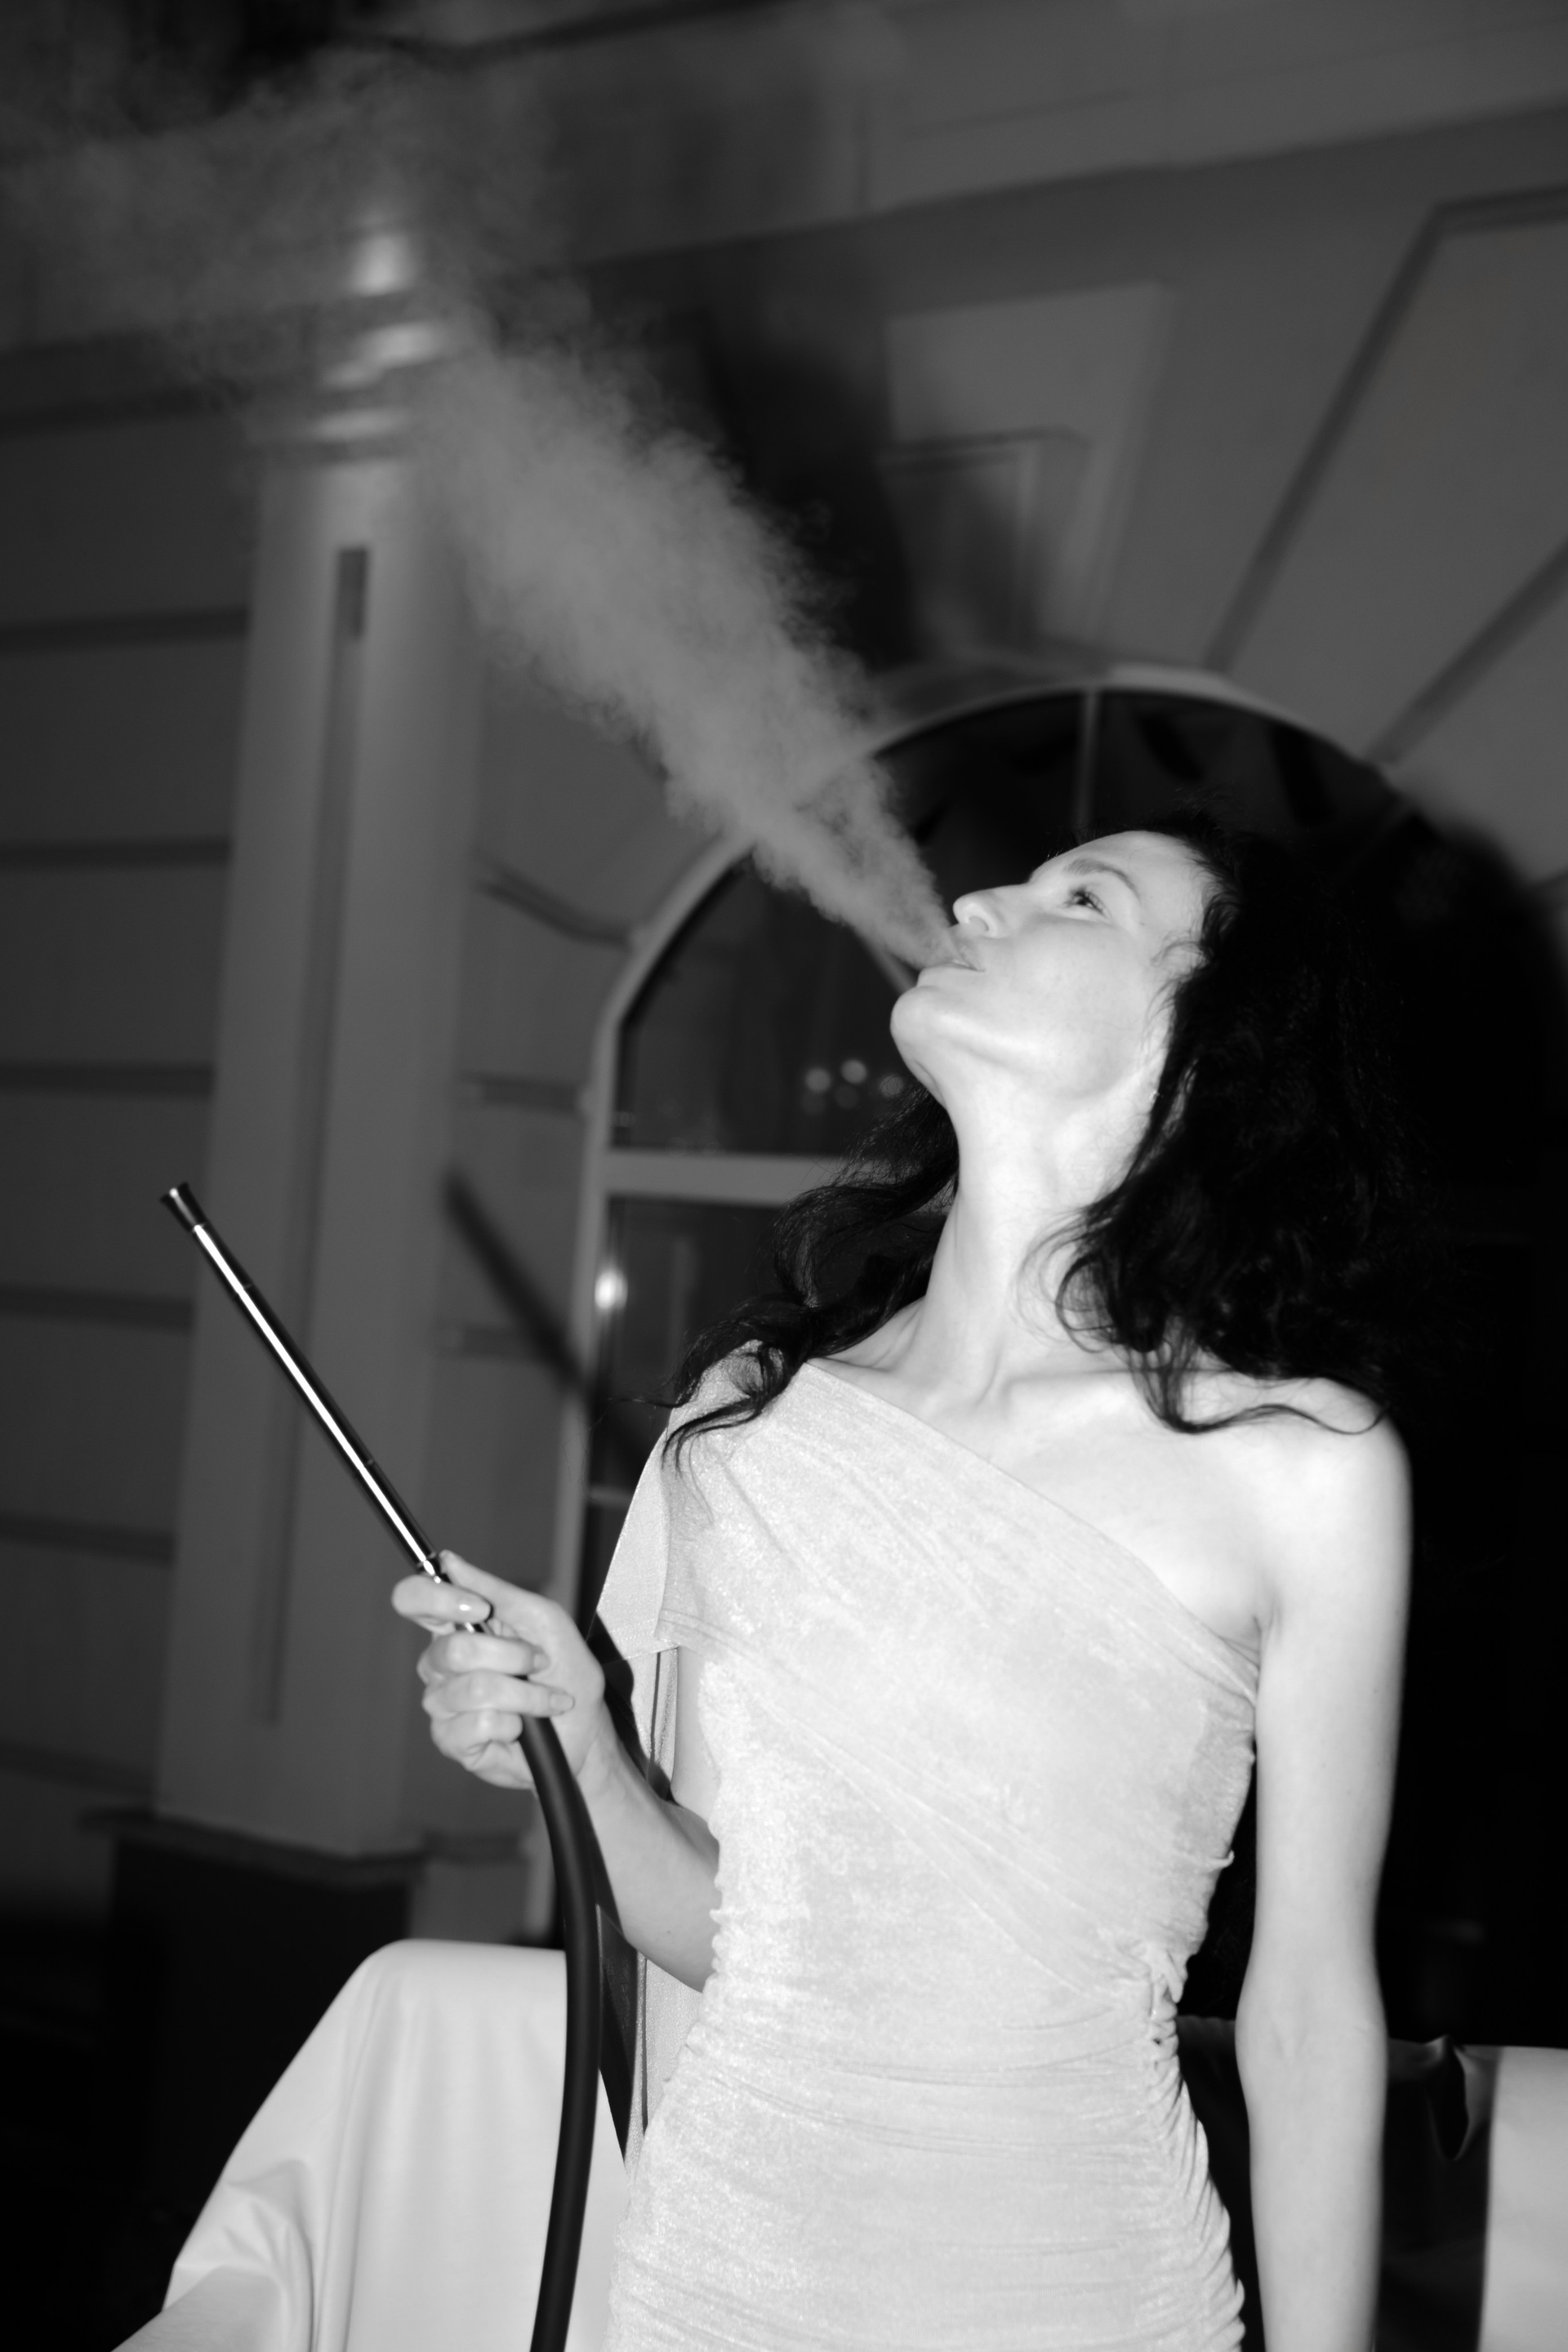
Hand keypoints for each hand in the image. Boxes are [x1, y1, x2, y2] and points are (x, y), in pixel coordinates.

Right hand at [391, 1551, 607, 1791]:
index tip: (479, 1606)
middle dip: (512, 1656)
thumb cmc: (564, 1671)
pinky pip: (475, 1725)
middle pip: (452, 1650)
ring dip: (523, 1694)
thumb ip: (495, 1590)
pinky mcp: (450, 1740)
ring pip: (472, 1689)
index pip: (414, 1600)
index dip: (436, 1598)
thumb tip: (449, 1561)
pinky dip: (512, 1723)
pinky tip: (520, 1726)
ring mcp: (442, 1703)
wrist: (582, 1730)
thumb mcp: (542, 1619)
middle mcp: (441, 1663)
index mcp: (458, 1626)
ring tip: (541, 1700)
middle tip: (538, 1662)